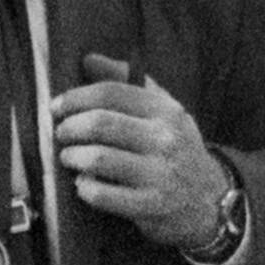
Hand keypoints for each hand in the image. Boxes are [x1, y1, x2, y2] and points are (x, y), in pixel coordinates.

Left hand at [55, 57, 237, 250]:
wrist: (208, 197)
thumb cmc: (174, 146)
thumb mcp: (162, 110)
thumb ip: (127, 83)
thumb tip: (88, 59)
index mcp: (166, 110)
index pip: (112, 92)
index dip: (76, 97)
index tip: (56, 107)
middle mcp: (165, 138)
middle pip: (101, 123)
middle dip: (70, 127)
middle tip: (60, 134)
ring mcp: (158, 173)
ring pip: (97, 158)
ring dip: (72, 157)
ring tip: (69, 157)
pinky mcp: (150, 205)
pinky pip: (102, 194)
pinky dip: (84, 188)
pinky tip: (84, 184)